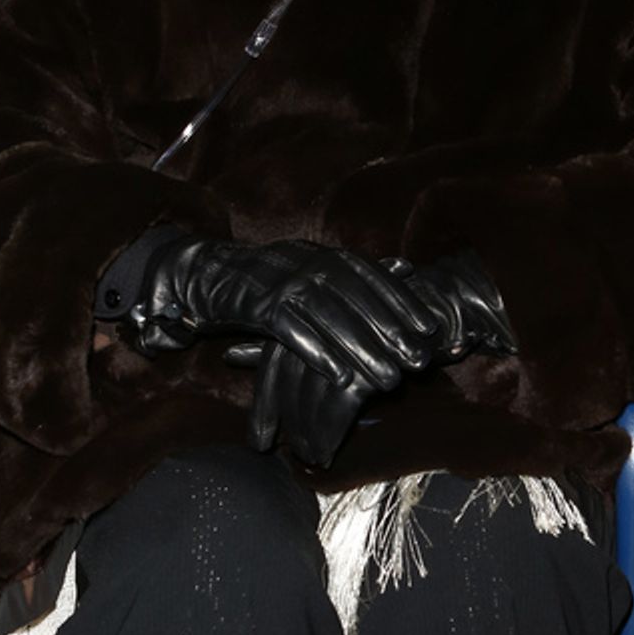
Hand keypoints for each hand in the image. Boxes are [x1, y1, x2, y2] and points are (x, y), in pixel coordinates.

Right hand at [131, 233, 441, 385]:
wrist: (204, 274)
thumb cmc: (266, 282)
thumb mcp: (312, 271)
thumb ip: (355, 275)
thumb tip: (406, 267)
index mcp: (323, 254)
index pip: (372, 277)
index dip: (403, 303)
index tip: (430, 329)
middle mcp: (307, 261)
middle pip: (358, 299)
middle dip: (391, 332)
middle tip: (418, 362)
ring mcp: (282, 280)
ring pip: (331, 317)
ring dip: (363, 349)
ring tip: (389, 380)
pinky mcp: (257, 303)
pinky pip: (292, 330)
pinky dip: (318, 352)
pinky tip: (340, 376)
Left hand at [224, 250, 515, 465]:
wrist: (447, 308)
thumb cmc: (393, 322)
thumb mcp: (343, 333)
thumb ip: (294, 341)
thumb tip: (235, 353)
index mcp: (318, 310)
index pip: (276, 360)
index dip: (264, 401)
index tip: (257, 436)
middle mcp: (329, 322)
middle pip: (286, 375)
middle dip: (274, 416)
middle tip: (269, 446)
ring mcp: (351, 343)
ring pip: (311, 392)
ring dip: (304, 429)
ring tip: (304, 453)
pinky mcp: (373, 364)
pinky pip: (338, 407)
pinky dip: (328, 434)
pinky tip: (323, 454)